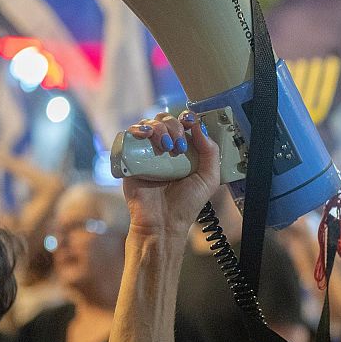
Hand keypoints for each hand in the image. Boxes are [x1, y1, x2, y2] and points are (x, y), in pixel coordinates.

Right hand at [121, 111, 220, 241]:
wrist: (163, 222)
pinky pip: (130, 135)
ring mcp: (147, 153)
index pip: (184, 125)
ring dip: (159, 128)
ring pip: (149, 124)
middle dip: (174, 126)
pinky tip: (146, 135)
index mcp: (184, 152)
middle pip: (166, 120)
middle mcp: (165, 150)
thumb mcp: (209, 178)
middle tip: (178, 145)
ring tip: (165, 146)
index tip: (190, 122)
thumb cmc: (186, 204)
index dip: (187, 119)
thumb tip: (200, 127)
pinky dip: (138, 129)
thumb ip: (210, 152)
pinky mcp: (131, 158)